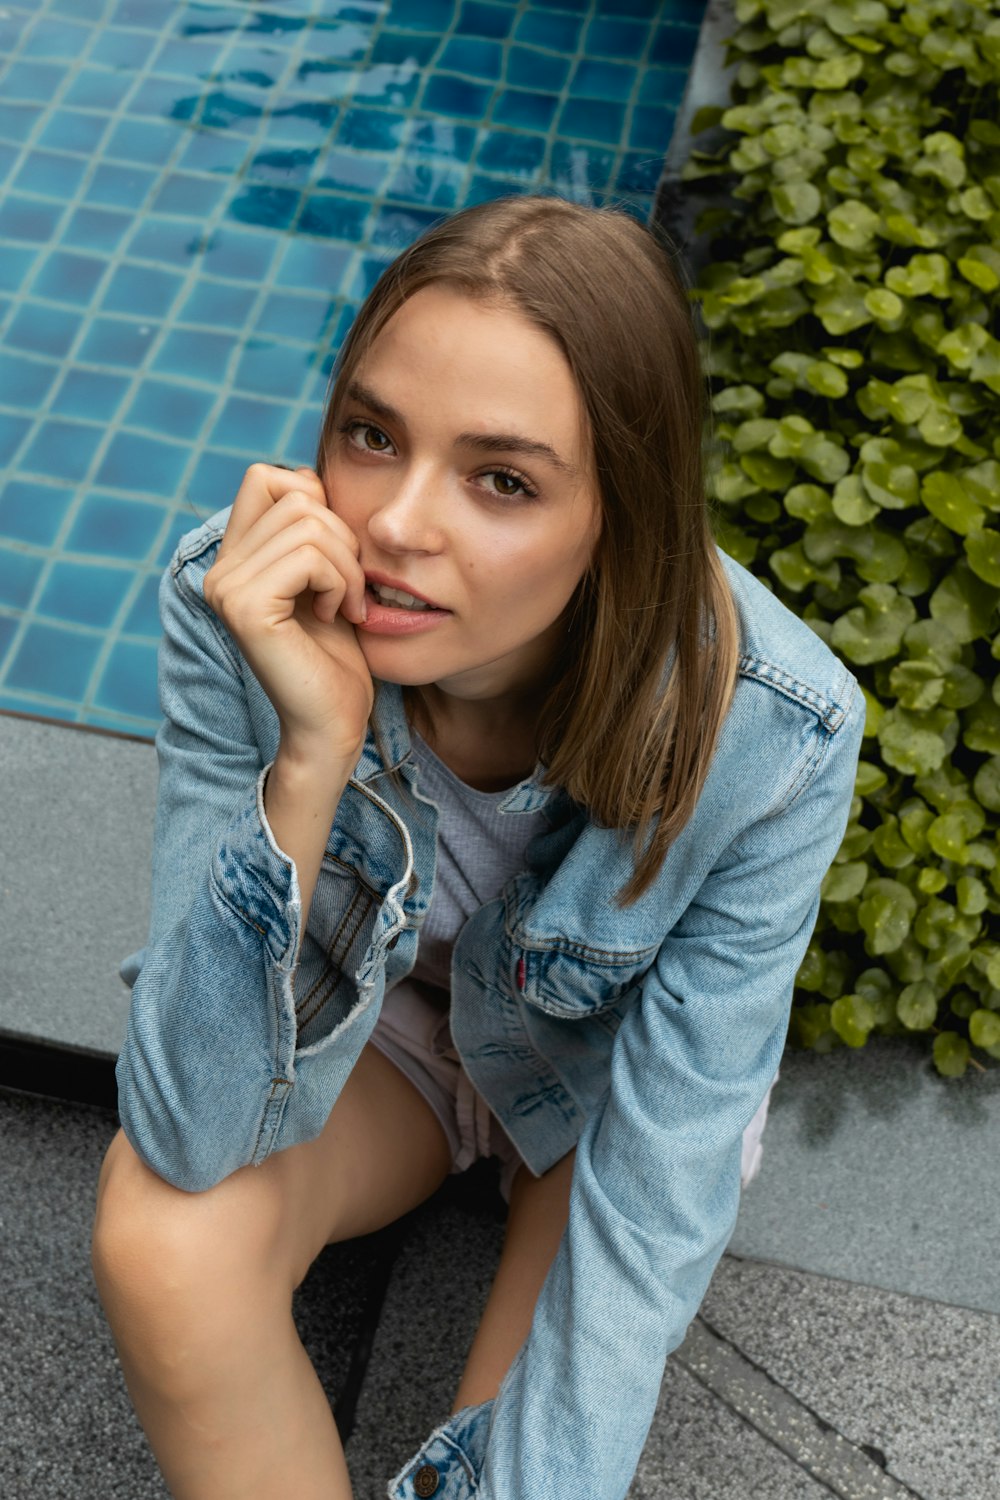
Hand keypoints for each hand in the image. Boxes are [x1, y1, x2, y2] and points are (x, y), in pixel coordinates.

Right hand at [204, 465, 372, 770]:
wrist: (334, 724)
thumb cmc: (338, 657)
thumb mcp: (326, 577)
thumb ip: (310, 529)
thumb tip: (309, 472)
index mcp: (235, 558)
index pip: (268, 477)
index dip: (317, 502)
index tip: (334, 558)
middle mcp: (219, 570)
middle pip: (296, 495)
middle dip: (342, 537)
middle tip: (348, 590)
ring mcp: (226, 587)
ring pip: (308, 523)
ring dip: (347, 565)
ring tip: (345, 606)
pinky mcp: (246, 608)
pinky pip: (308, 556)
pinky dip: (338, 582)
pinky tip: (335, 617)